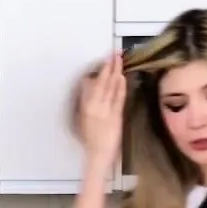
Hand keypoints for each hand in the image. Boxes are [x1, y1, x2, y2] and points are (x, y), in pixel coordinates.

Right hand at [76, 51, 125, 170]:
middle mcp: (94, 106)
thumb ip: (88, 104)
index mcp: (86, 107)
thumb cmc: (92, 140)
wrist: (98, 154)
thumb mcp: (85, 120)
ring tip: (118, 60)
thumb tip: (90, 88)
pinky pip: (117, 98)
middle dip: (108, 66)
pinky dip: (120, 87)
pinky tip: (121, 77)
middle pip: (102, 82)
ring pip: (110, 87)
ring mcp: (104, 110)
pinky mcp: (114, 116)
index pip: (93, 85)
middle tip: (113, 53)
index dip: (100, 71)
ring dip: (115, 72)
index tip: (104, 60)